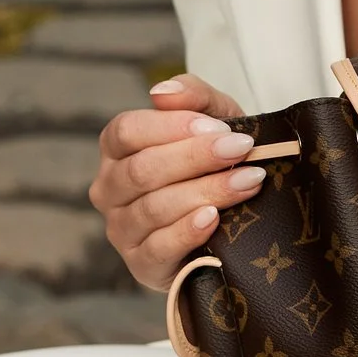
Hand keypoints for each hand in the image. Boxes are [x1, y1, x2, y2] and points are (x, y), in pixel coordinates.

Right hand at [93, 71, 263, 289]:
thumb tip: (162, 92)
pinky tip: (214, 217)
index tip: (220, 127)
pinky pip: (159, 247)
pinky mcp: (140, 264)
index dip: (172, 126)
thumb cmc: (217, 163)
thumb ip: (194, 97)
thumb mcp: (214, 122)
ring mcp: (121, 229)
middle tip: (243, 149)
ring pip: (155, 207)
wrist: (231, 224)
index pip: (127, 130)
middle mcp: (109, 189)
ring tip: (248, 181)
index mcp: (117, 150)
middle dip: (197, 157)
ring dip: (206, 191)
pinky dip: (188, 230)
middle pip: (142, 169)